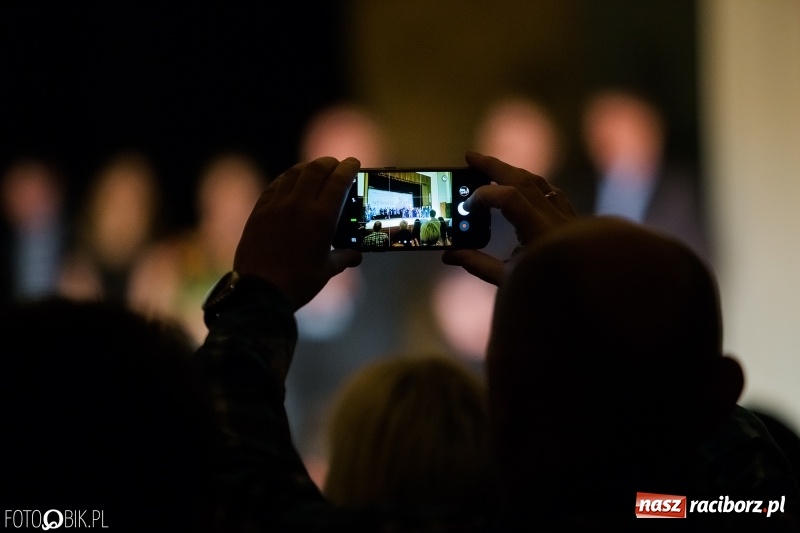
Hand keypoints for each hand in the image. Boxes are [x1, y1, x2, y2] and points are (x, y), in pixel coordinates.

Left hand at [234, 157, 362, 310]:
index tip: (353, 163)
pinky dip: (285, 180)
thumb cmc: (298, 283)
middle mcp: (299, 205)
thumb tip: (356, 255)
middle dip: (328, 163)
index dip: (348, 168)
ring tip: (313, 169)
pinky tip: (288, 182)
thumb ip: (343, 258)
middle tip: (335, 164)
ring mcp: (276, 206)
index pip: (338, 181)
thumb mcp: (326, 270)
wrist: (260, 292)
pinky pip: (274, 187)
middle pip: (316, 170)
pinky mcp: (259, 212)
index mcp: (321, 218)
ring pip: (293, 174)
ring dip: (306, 167)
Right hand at [442, 151, 576, 284]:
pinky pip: (551, 191)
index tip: (467, 207)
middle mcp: (557, 218)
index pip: (510, 198)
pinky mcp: (573, 220)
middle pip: (523, 180)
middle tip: (470, 157)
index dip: (484, 195)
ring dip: (512, 171)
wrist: (590, 294)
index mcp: (541, 233)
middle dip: (494, 166)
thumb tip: (449, 255)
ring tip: (490, 168)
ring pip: (539, 182)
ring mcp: (568, 216)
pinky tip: (522, 185)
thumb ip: (479, 265)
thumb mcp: (509, 282)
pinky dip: (532, 183)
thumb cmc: (550, 293)